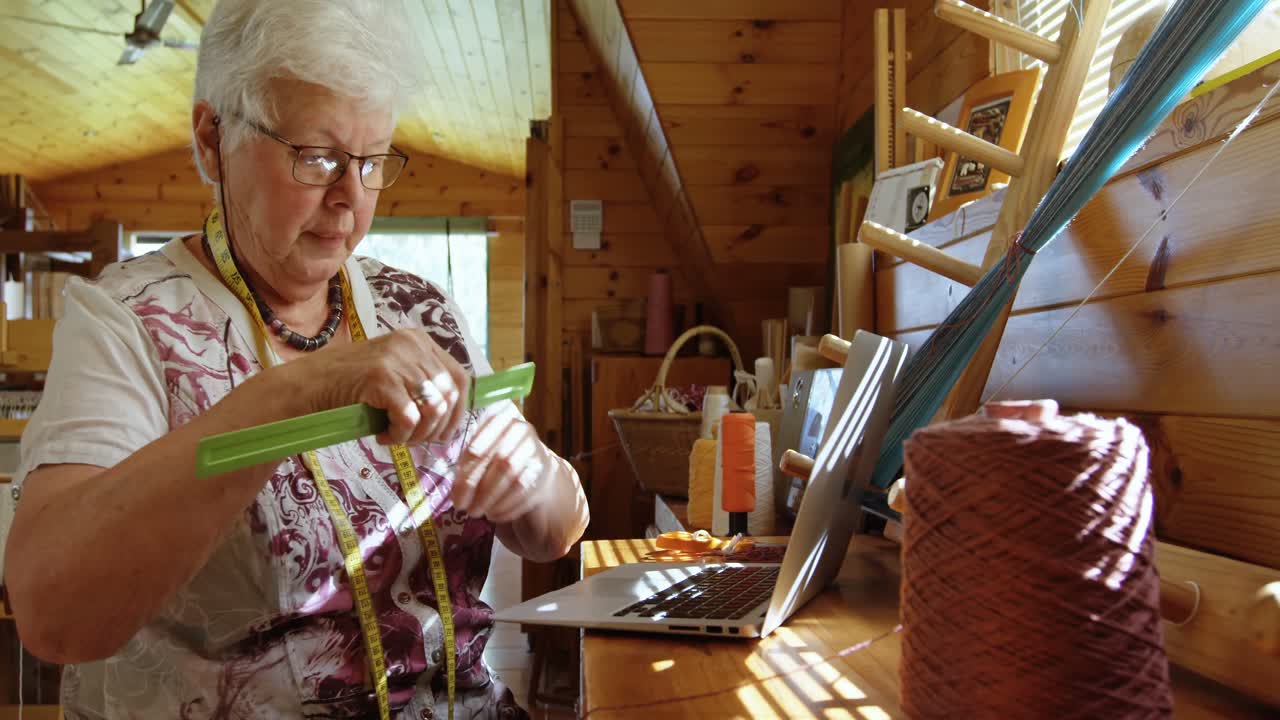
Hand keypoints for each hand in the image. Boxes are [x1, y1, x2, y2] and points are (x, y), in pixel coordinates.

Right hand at [286, 328, 469, 445]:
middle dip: (437, 427)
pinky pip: (410, 418)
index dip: (457, 411)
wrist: (306, 386)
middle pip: (449, 395)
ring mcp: (396, 359)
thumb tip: (454, 416)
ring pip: (433, 409)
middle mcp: (411, 344)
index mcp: (418, 341)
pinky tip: (382, 437)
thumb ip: (422, 385)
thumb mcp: (393, 374)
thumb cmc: (350, 387)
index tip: (442, 432)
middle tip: (414, 440)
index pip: (459, 378)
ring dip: (418, 434)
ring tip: (396, 437)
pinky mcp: (381, 378)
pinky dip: (400, 435)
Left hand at [451, 406, 552, 523]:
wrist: (530, 460)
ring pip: (514, 479)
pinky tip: (494, 515)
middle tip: (464, 508)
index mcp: (499, 419)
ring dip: (492, 500)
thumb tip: (457, 493)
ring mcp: (536, 451)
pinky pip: (525, 492)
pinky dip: (507, 507)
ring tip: (477, 512)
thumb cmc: (495, 452)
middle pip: (498, 464)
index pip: (477, 449)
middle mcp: (522, 431)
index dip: (464, 477)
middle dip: (479, 490)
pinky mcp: (544, 471)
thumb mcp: (479, 447)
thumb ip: (467, 464)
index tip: (455, 497)